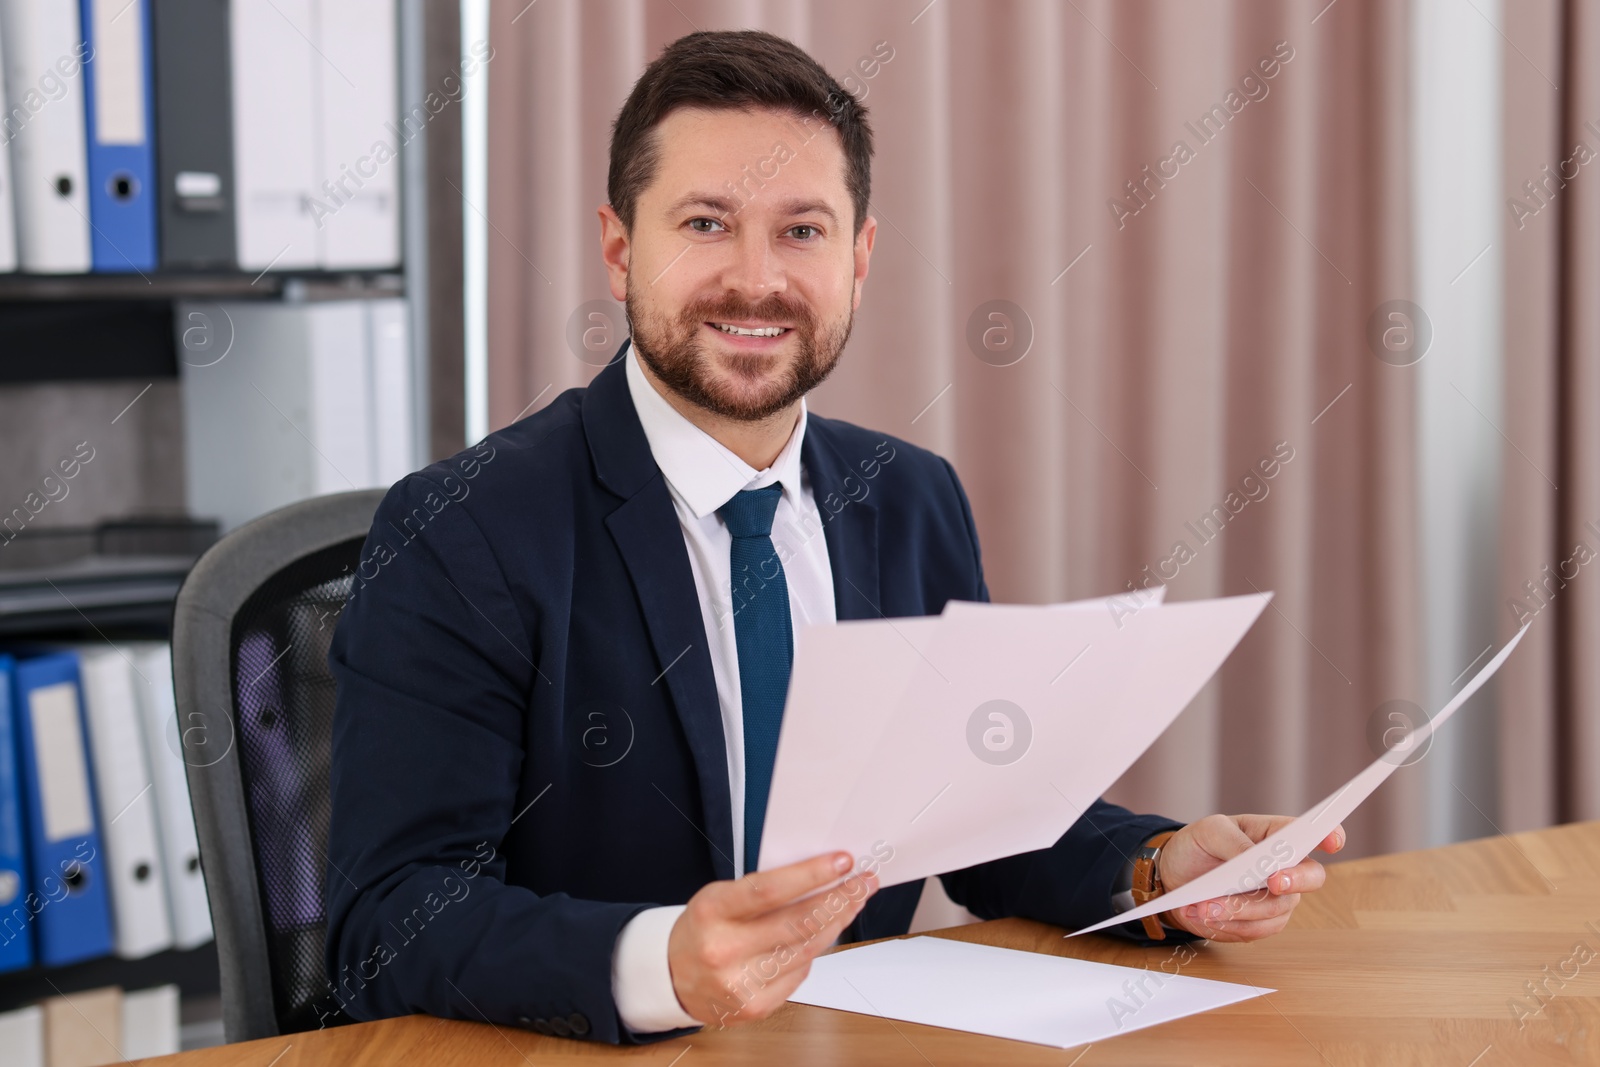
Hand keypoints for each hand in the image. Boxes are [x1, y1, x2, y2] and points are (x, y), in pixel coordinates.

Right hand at [667, 851, 878, 1026]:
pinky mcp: (755, 1007)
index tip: (843, 862)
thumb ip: (763, 890)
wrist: (672, 976)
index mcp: (713, 911)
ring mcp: (740, 983)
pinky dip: (813, 952)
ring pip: (807, 949)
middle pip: (798, 923)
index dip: (811, 874)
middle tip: (863, 882)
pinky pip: (800, 974)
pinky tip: (820, 936)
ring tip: (852, 902)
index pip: (770, 889)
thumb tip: (819, 877)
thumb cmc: (704, 928)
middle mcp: (725, 949)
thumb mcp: (720, 897)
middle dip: (840, 899)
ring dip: (836, 923)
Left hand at [1154, 814, 1344, 942]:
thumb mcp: (1209, 831)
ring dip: (1239, 910)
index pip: (1314, 834)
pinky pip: (1256, 930)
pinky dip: (1228, 924)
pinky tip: (1202, 914)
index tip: (1332, 840)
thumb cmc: (1198, 846)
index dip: (1330, 836)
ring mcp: (1276, 898)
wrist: (1174, 877)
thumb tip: (1256, 858)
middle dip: (1294, 881)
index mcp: (1276, 835)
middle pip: (1311, 878)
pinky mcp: (1260, 923)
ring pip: (1276, 910)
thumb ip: (1234, 842)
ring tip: (1204, 905)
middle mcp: (1285, 868)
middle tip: (1273, 882)